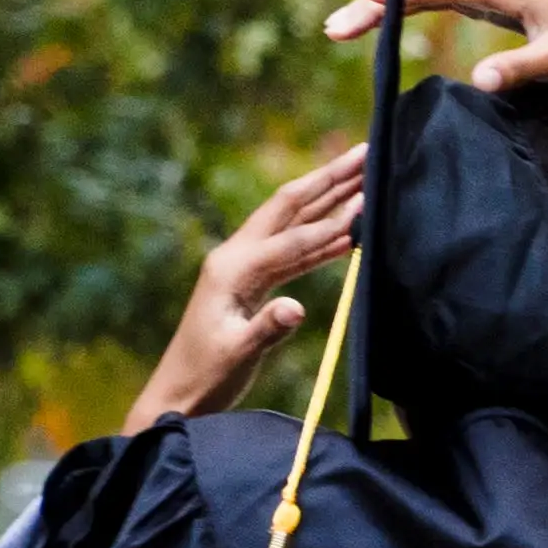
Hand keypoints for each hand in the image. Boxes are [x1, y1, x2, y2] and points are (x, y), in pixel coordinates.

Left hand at [126, 141, 367, 432]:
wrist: (179, 394)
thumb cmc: (206, 377)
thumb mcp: (237, 354)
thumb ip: (268, 328)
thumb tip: (297, 308)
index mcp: (231, 268)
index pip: (290, 238)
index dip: (331, 221)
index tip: (368, 199)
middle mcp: (237, 256)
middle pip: (291, 206)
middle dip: (330, 178)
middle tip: (368, 153)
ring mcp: (245, 266)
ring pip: (295, 223)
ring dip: (331, 199)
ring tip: (367, 176)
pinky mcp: (255, 281)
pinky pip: (296, 251)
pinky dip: (324, 236)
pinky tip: (350, 228)